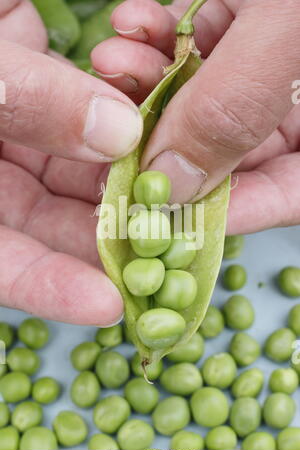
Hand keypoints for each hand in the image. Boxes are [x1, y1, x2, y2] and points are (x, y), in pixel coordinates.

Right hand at [0, 0, 143, 324]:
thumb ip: (21, 98)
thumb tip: (117, 134)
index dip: (48, 287)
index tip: (106, 305)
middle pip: (51, 227)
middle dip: (109, 237)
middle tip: (168, 250)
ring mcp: (19, 138)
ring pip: (82, 178)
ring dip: (130, 182)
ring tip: (178, 196)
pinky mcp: (45, 100)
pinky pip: (95, 126)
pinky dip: (128, 129)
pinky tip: (162, 131)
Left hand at [92, 0, 299, 233]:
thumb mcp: (284, 35)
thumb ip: (230, 111)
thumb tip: (171, 182)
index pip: (280, 195)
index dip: (223, 211)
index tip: (158, 211)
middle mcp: (291, 104)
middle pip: (226, 153)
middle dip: (164, 142)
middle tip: (118, 133)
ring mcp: (260, 69)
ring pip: (196, 102)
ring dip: (146, 85)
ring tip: (114, 61)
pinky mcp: (233, 26)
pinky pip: (191, 47)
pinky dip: (155, 40)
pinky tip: (131, 24)